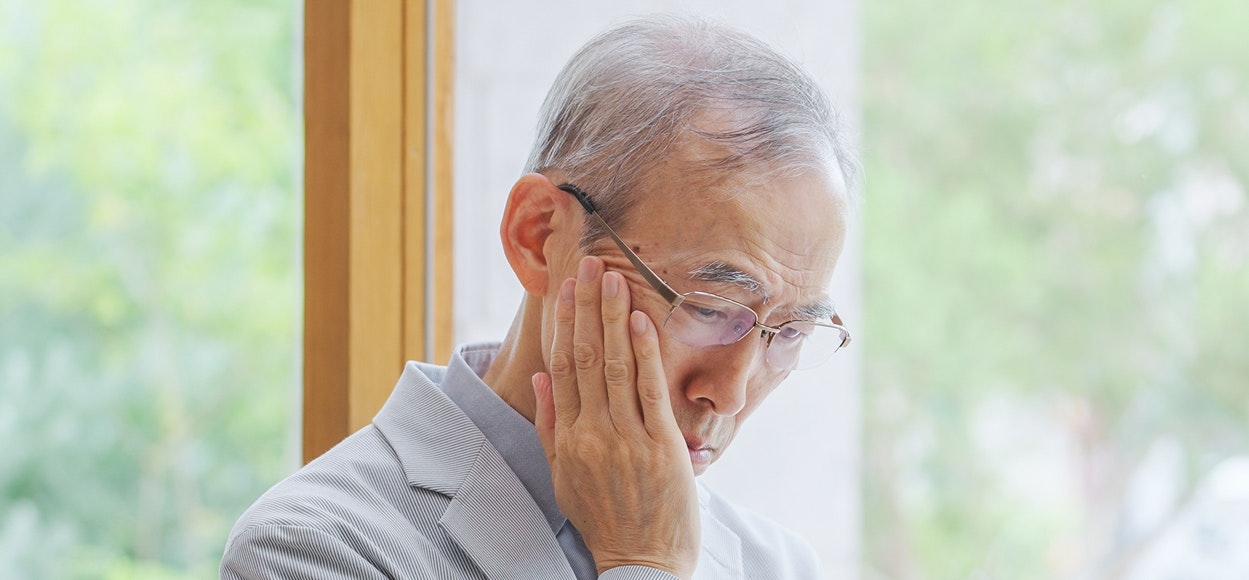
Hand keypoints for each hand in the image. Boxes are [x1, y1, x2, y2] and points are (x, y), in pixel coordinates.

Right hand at [532, 256, 699, 578]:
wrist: (640, 564)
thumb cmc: (605, 518)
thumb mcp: (563, 475)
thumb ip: (551, 424)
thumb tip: (543, 376)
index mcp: (568, 438)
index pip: (563, 368)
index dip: (565, 325)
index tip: (566, 289)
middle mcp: (592, 433)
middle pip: (587, 358)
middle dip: (587, 308)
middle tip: (590, 265)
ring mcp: (626, 439)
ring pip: (615, 367)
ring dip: (613, 318)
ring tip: (611, 278)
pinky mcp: (660, 447)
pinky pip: (648, 391)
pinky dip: (643, 353)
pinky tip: (640, 320)